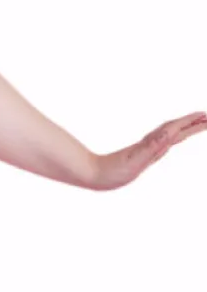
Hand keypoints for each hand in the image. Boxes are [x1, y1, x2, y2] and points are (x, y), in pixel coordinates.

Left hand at [89, 111, 206, 189]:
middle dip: (193, 123)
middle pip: (176, 129)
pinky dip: (173, 137)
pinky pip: (163, 143)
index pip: (176, 129)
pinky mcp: (142, 155)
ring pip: (171, 134)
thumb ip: (152, 147)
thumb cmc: (113, 171)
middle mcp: (151, 143)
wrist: (95, 175)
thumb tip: (168, 133)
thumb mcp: (135, 161)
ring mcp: (147, 148)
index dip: (191, 123)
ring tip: (198, 123)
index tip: (206, 116)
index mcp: (153, 143)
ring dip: (185, 128)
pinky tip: (174, 138)